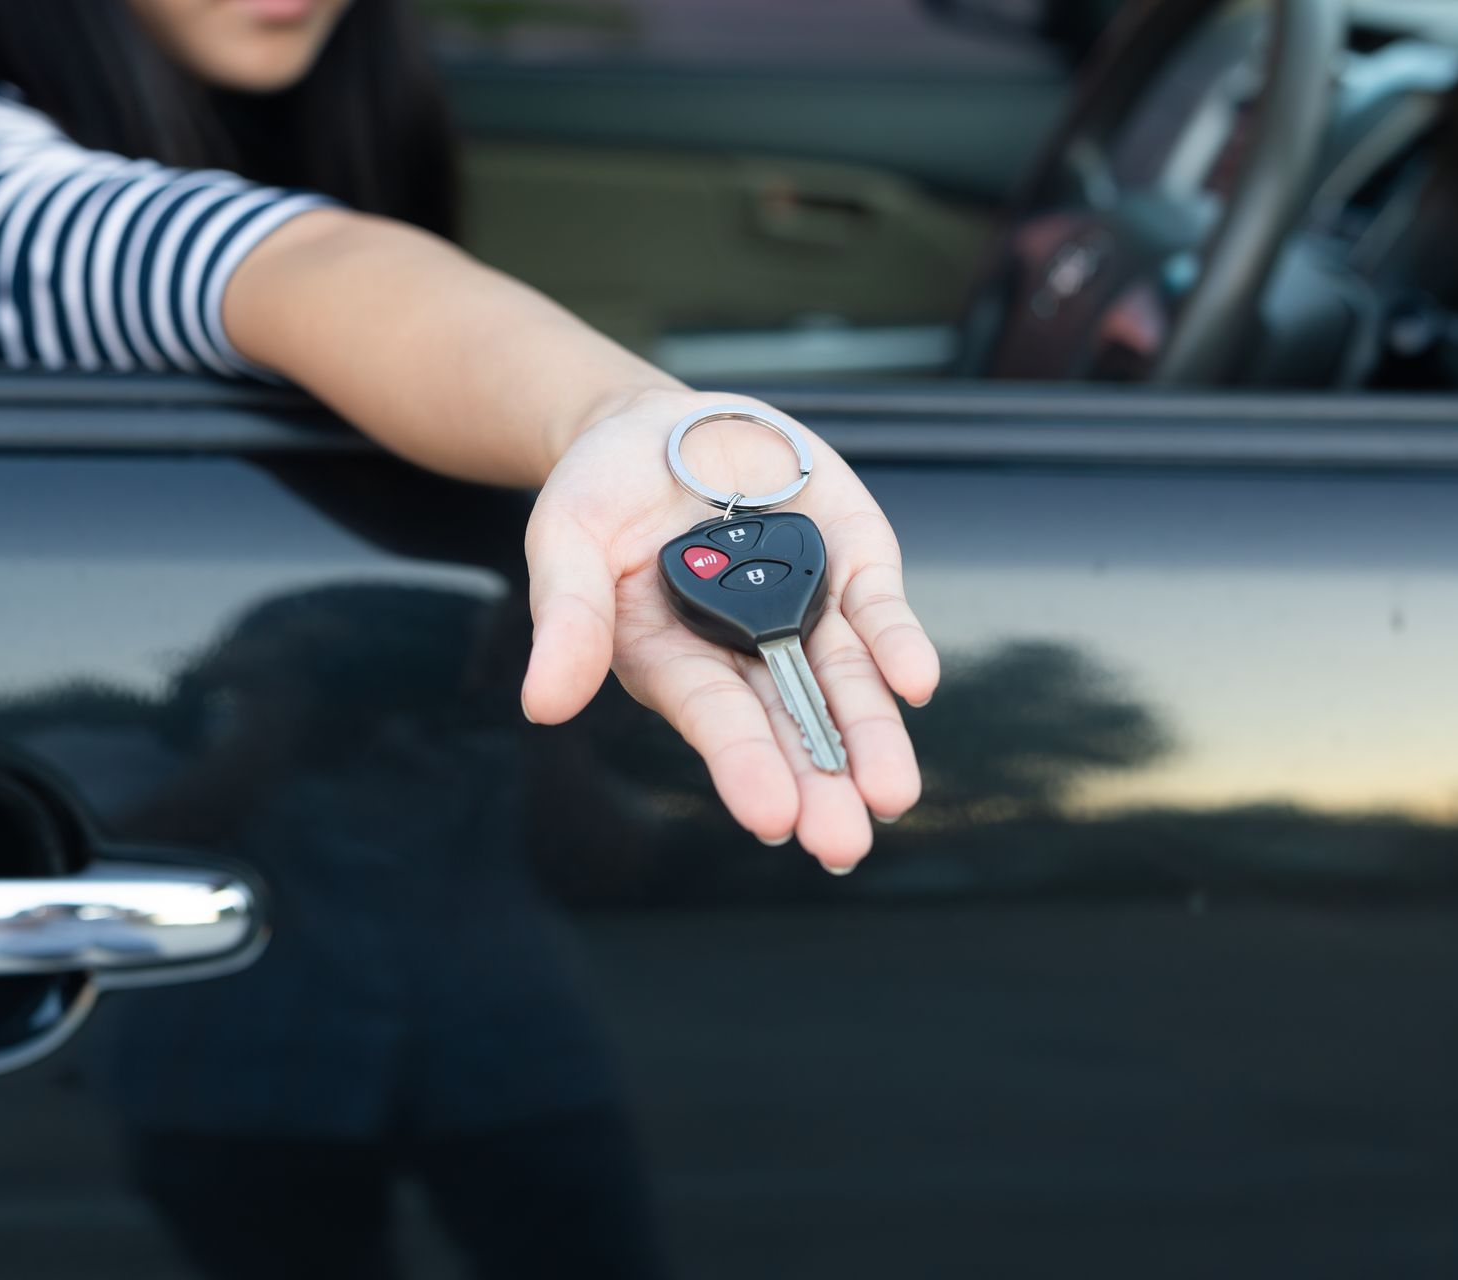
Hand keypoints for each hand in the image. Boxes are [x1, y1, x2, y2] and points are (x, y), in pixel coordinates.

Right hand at [520, 390, 939, 870]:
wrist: (658, 428)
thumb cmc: (602, 495)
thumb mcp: (566, 542)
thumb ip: (566, 619)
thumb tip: (542, 705)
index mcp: (675, 661)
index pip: (716, 721)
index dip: (745, 765)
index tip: (772, 817)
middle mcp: (746, 653)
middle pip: (791, 725)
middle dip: (821, 783)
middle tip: (842, 844)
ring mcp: (805, 611)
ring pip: (848, 685)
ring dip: (873, 739)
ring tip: (891, 794)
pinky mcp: (850, 564)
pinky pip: (880, 612)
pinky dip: (900, 647)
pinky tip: (916, 684)